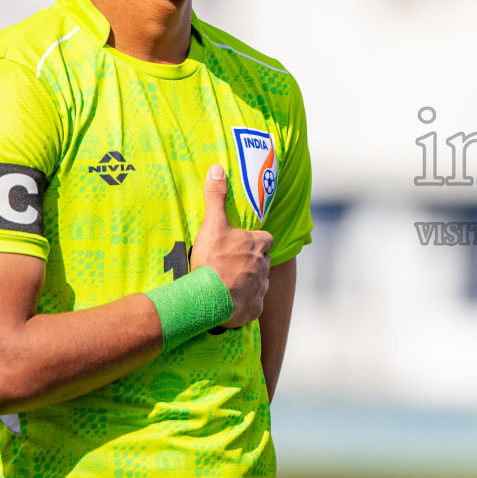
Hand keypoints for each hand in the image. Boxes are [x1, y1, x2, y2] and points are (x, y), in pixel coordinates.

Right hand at [193, 164, 273, 327]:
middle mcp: (264, 266)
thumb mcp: (213, 224)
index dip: (257, 240)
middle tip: (233, 264)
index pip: (266, 239)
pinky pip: (253, 304)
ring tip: (230, 283)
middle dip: (253, 262)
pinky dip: (245, 303)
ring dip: (249, 282)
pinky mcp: (254, 308)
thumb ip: (216, 197)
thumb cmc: (213, 260)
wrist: (210, 297)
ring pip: (259, 282)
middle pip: (263, 261)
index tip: (244, 242)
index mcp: (258, 245)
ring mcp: (260, 288)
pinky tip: (231, 303)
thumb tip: (217, 169)